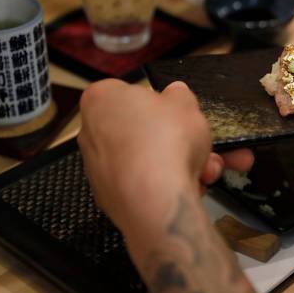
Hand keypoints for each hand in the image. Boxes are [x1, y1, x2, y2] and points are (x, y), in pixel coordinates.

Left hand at [77, 79, 252, 236]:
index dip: (159, 103)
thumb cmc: (166, 141)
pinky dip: (163, 184)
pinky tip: (188, 187)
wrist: (156, 200)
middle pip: (140, 129)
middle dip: (172, 138)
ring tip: (203, 169)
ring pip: (145, 159)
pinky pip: (142, 183)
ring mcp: (97, 167)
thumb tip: (175, 94)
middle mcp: (90, 132)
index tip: (177, 113)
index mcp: (101, 98)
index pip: (130, 92)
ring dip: (175, 162)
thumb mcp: (186, 103)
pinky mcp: (109, 197)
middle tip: (196, 142)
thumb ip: (179, 94)